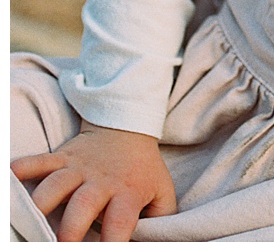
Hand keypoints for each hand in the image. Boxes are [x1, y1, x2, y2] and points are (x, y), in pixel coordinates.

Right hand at [11, 122, 176, 240]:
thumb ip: (161, 218)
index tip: (106, 251)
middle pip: (84, 204)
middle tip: (62, 246)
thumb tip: (152, 240)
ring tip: (32, 222)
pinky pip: (39, 161)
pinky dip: (23, 168)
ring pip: (56, 184)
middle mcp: (102, 180)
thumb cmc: (143, 170)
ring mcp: (79, 168)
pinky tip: (11, 177)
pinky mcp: (61, 157)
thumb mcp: (162, 193)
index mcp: (128, 192)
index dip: (113, 241)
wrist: (128, 129)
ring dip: (42, 204)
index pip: (121, 220)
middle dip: (70, 229)